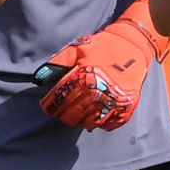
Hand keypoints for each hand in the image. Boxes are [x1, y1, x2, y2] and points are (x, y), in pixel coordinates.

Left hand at [38, 0, 168, 130]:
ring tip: (78, 116)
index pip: (61, 99)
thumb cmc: (100, 46)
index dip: (50, 105)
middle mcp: (98, 90)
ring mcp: (114, 101)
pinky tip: (95, 118)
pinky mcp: (126, 107)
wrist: (131, 45)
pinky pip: (109, 124)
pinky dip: (101, 124)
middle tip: (62, 114)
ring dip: (82, 121)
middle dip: (64, 116)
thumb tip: (38, 78)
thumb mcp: (76, 49)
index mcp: (84, 76)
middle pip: (74, 114)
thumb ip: (57, 63)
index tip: (46, 108)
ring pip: (91, 122)